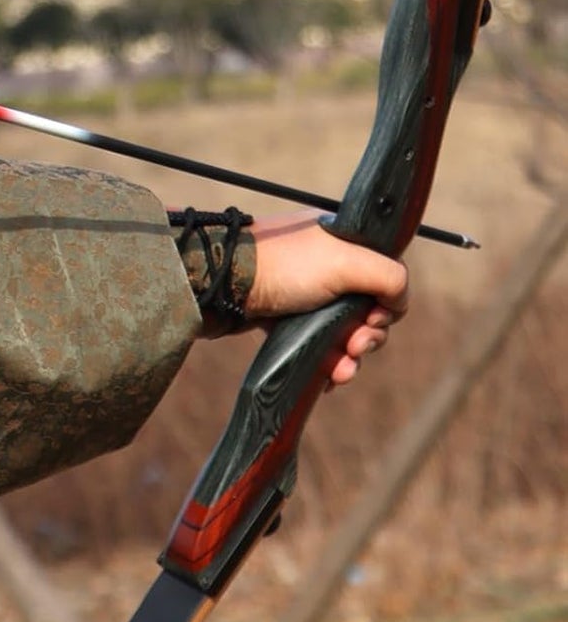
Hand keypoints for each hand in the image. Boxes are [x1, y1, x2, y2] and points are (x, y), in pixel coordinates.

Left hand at [246, 211, 409, 386]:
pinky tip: (328, 378)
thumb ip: (389, 277)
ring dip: (349, 357)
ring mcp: (304, 293)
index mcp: (344, 243)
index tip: (371, 320)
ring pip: (341, 333)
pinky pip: (314, 344)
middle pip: (365, 311)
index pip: (383, 279)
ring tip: (341, 372)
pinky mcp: (282, 317)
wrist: (221, 282)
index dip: (385, 307)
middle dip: (367, 337)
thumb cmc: (284, 267)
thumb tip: (400, 302)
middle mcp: (326, 266)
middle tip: (355, 346)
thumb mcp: (347, 260)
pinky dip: (324, 361)